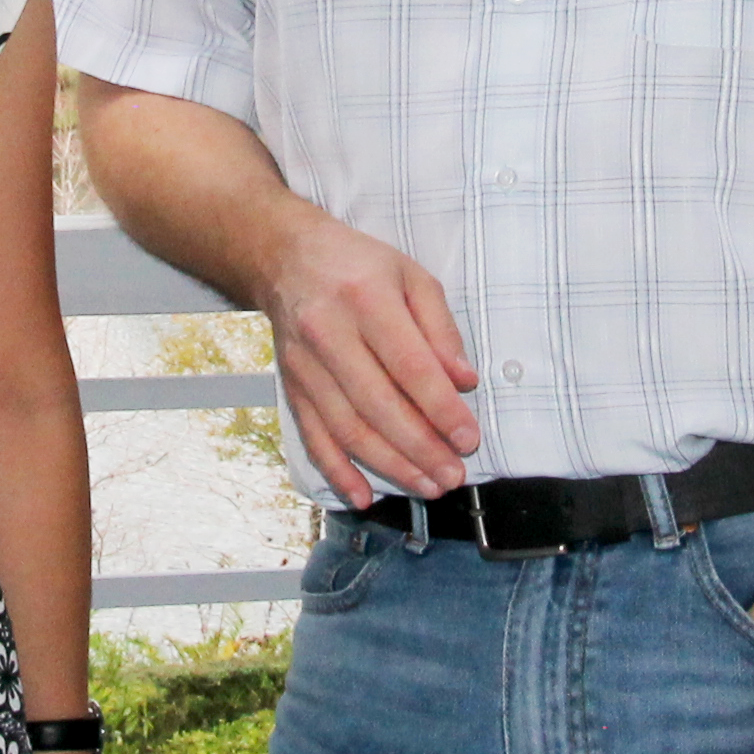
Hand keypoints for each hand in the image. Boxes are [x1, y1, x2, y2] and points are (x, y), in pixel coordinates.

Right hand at [256, 206, 479, 506]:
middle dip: (420, 448)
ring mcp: (305, 363)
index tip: (468, 439)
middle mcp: (329, 332)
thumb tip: (464, 381)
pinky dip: (337, 470)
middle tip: (453, 476)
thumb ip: (440, 328)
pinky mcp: (291, 385)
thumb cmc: (358, 265)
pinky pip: (312, 435)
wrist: (286, 257)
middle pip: (378, 404)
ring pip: (347, 427)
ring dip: (389, 466)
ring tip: (426, 486)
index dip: (441, 408)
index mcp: (366, 298)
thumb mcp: (411, 276)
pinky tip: (363, 496)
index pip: (409, 365)